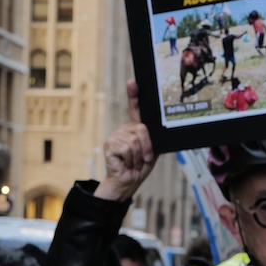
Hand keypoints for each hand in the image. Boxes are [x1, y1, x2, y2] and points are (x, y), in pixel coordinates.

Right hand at [94, 80, 156, 201]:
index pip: (134, 109)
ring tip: (134, 162)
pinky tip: (126, 164)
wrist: (128, 182)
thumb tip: (155, 129)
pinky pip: (128, 148)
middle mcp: (124, 130)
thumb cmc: (140, 167)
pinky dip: (131, 159)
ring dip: (139, 156)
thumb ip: (152, 139)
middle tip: (142, 159)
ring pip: (136, 140)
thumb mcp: (151, 151)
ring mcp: (115, 136)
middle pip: (142, 129)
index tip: (133, 82)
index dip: (134, 95)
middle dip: (147, 148)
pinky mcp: (110, 144)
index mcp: (134, 129)